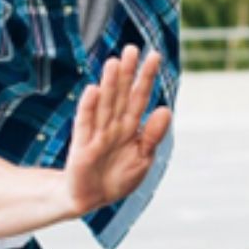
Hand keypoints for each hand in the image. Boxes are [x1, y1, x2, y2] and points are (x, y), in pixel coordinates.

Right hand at [63, 45, 172, 214]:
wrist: (92, 199)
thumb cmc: (118, 176)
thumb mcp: (144, 158)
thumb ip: (153, 135)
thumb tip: (166, 109)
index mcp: (130, 126)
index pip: (139, 97)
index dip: (146, 77)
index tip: (154, 55)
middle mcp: (113, 125)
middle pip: (121, 95)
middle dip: (126, 73)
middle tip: (131, 49)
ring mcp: (97, 133)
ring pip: (104, 104)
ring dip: (109, 84)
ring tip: (113, 62)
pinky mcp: (82, 146)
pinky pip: (86, 124)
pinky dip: (89, 108)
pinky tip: (93, 90)